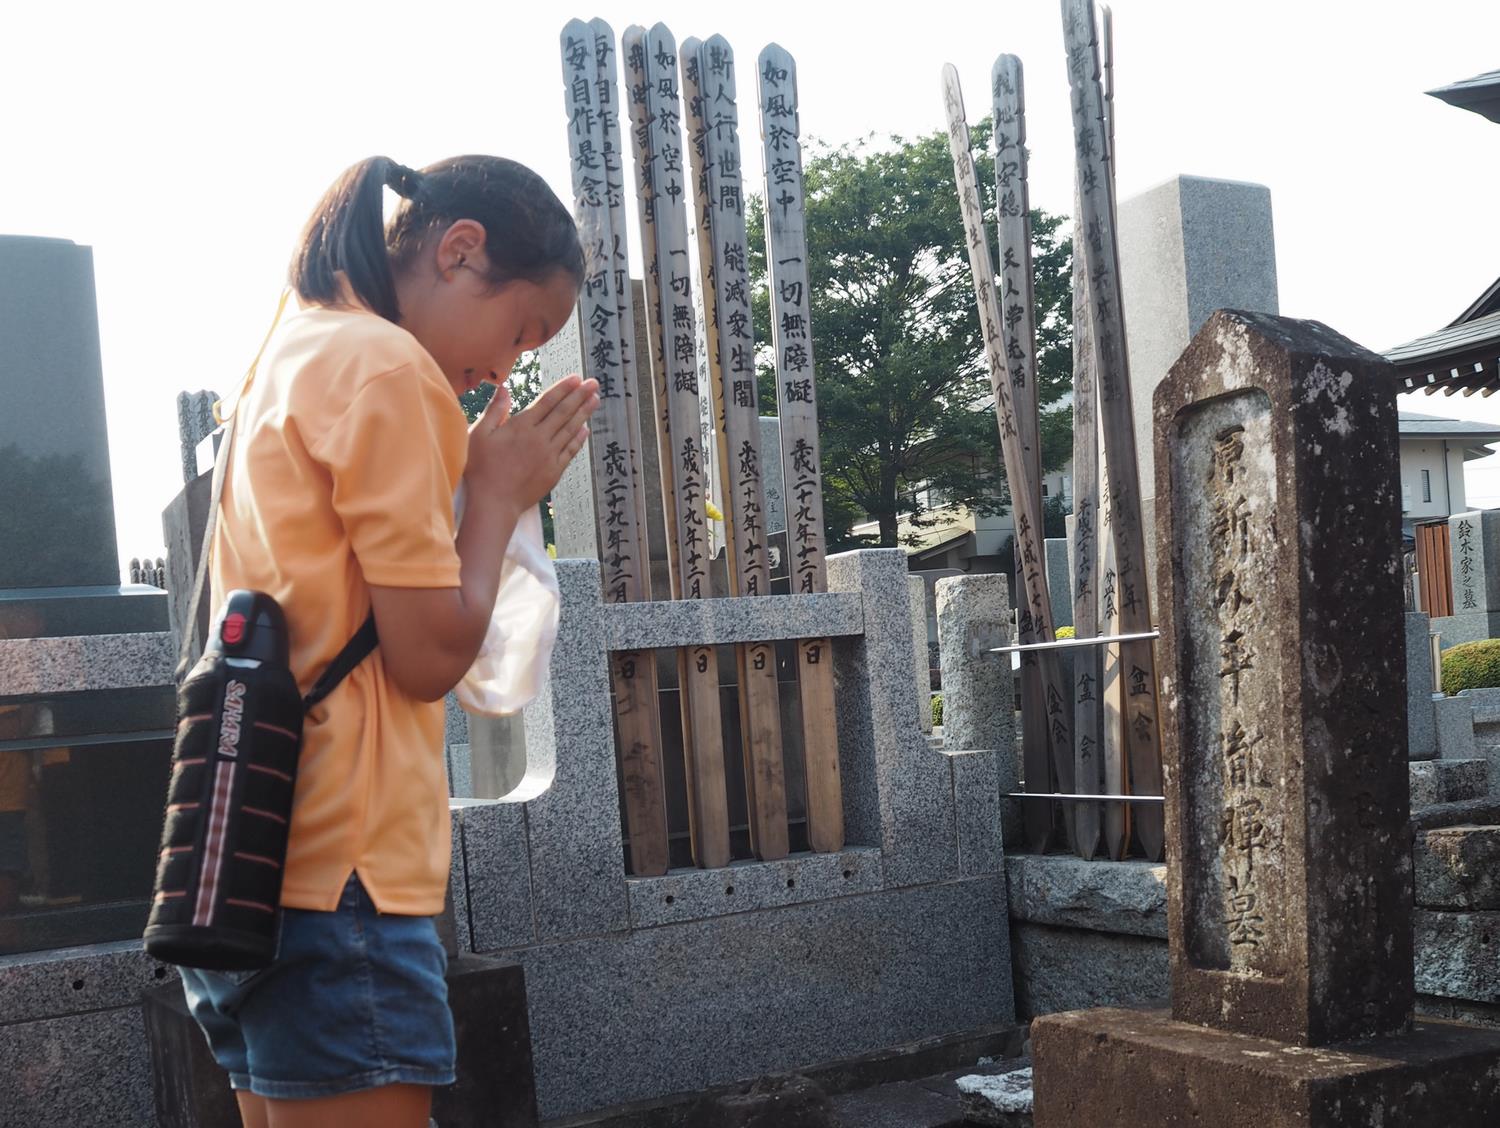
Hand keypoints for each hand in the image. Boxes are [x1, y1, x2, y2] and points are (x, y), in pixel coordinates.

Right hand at [465, 374, 598, 511]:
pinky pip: (570, 451)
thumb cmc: (480, 468)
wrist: (494, 502)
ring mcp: (549, 455)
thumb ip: (494, 411)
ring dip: (584, 413)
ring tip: (595, 399)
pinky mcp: (554, 472)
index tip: (576, 378)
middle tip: (594, 383)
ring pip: (570, 429)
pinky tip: (585, 430)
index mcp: (521, 426)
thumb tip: (504, 389)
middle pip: (564, 412)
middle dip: (580, 395)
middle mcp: (539, 438)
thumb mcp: (479, 435)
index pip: (547, 402)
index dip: (563, 389)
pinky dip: (579, 439)